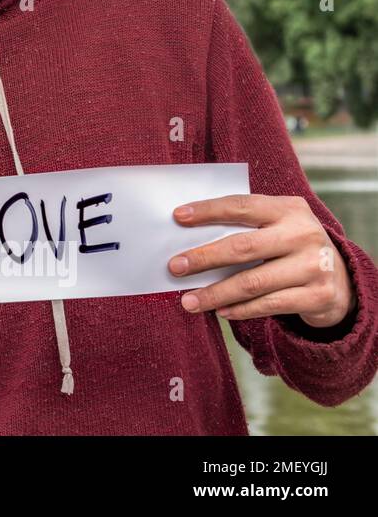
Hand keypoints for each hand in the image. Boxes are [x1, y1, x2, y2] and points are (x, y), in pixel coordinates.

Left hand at [170, 194, 355, 326]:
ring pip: (252, 282)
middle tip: (175, 267)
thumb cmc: (290, 246)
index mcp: (289, 209)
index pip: (242, 206)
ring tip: (188, 301)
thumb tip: (189, 239)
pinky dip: (240, 310)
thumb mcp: (277, 226)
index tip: (177, 217)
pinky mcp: (317, 296)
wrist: (341, 278)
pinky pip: (268, 305)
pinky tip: (220, 311)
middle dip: (204, 258)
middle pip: (243, 247)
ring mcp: (313, 266)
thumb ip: (244, 227)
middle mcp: (304, 234)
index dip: (208, 211)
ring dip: (215, 293)